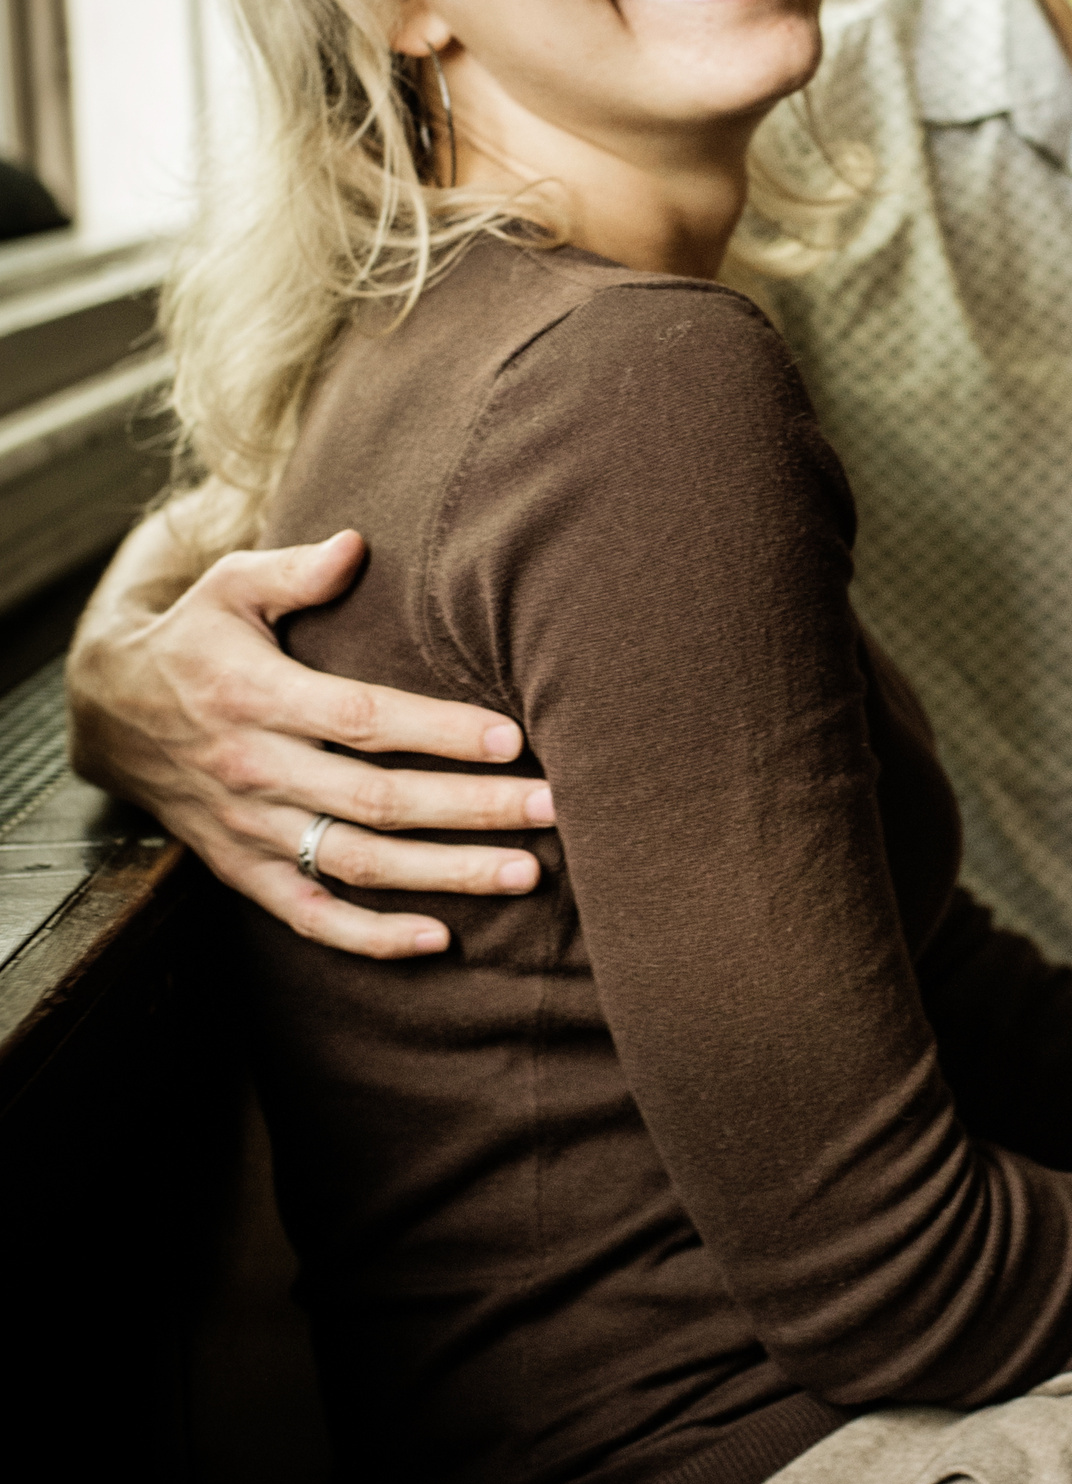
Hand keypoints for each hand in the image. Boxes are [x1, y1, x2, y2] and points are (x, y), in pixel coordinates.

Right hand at [66, 529, 550, 957]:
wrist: (107, 712)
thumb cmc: (194, 637)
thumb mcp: (228, 586)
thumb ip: (296, 571)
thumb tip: (358, 544)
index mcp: (258, 696)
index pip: (363, 721)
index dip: (439, 732)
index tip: (512, 739)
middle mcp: (256, 769)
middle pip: (379, 801)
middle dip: (472, 809)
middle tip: (553, 809)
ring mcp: (251, 829)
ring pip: (359, 865)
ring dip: (445, 874)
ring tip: (526, 872)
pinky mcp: (243, 872)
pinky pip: (310, 917)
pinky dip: (371, 938)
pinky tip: (440, 939)